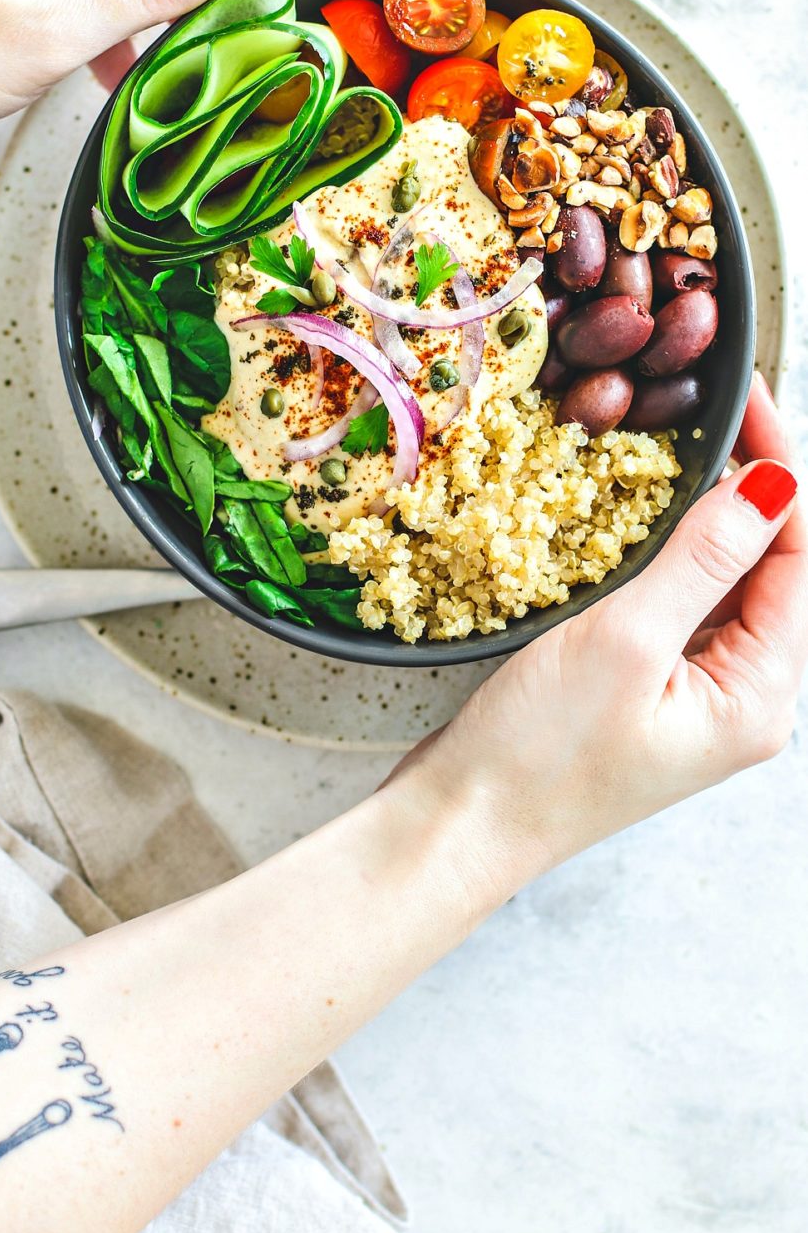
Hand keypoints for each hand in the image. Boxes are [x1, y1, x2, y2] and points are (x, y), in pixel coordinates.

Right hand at [389, 373, 806, 904]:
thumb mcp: (628, 641)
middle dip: (751, 491)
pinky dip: (667, 559)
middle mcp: (743, 701)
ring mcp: (694, 699)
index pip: (802, 564)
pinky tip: (639, 519)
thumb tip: (774, 484)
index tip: (754, 405)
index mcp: (761, 699)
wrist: (460, 827)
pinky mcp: (646, 693)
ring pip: (724, 587)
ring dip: (708, 521)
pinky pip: (678, 610)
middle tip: (716, 414)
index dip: (785, 476)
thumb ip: (705, 558)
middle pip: (773, 573)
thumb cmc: (539, 754)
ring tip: (679, 449)